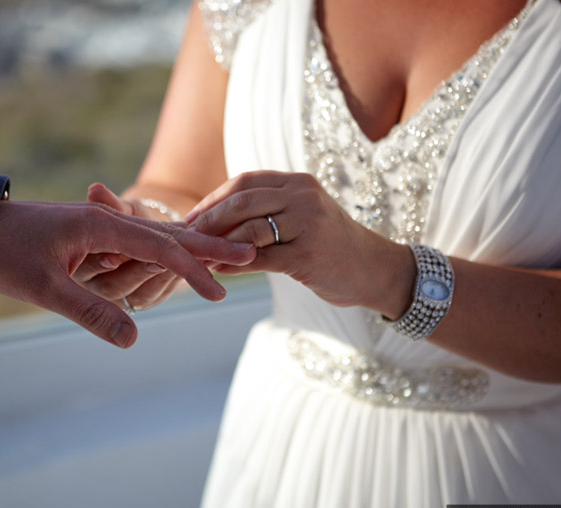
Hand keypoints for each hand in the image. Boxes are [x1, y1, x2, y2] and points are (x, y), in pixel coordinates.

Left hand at [0, 200, 255, 347]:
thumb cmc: (5, 253)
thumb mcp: (45, 288)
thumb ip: (90, 311)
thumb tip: (133, 339)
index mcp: (100, 226)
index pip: (159, 248)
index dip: (191, 270)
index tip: (218, 292)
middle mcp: (107, 221)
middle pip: (169, 234)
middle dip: (208, 245)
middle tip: (248, 253)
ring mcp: (101, 226)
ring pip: (157, 236)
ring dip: (192, 246)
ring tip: (225, 255)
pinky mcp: (94, 235)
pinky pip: (139, 242)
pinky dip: (166, 251)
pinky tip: (179, 259)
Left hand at [185, 171, 413, 317]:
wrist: (374, 269)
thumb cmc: (330, 245)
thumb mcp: (302, 216)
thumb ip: (267, 211)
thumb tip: (215, 221)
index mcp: (298, 183)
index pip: (245, 183)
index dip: (214, 200)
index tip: (192, 218)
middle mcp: (304, 197)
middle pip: (243, 201)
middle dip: (209, 219)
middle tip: (187, 236)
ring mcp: (309, 225)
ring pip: (249, 229)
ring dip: (218, 244)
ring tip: (199, 256)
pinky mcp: (309, 256)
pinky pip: (262, 259)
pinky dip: (236, 265)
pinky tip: (220, 272)